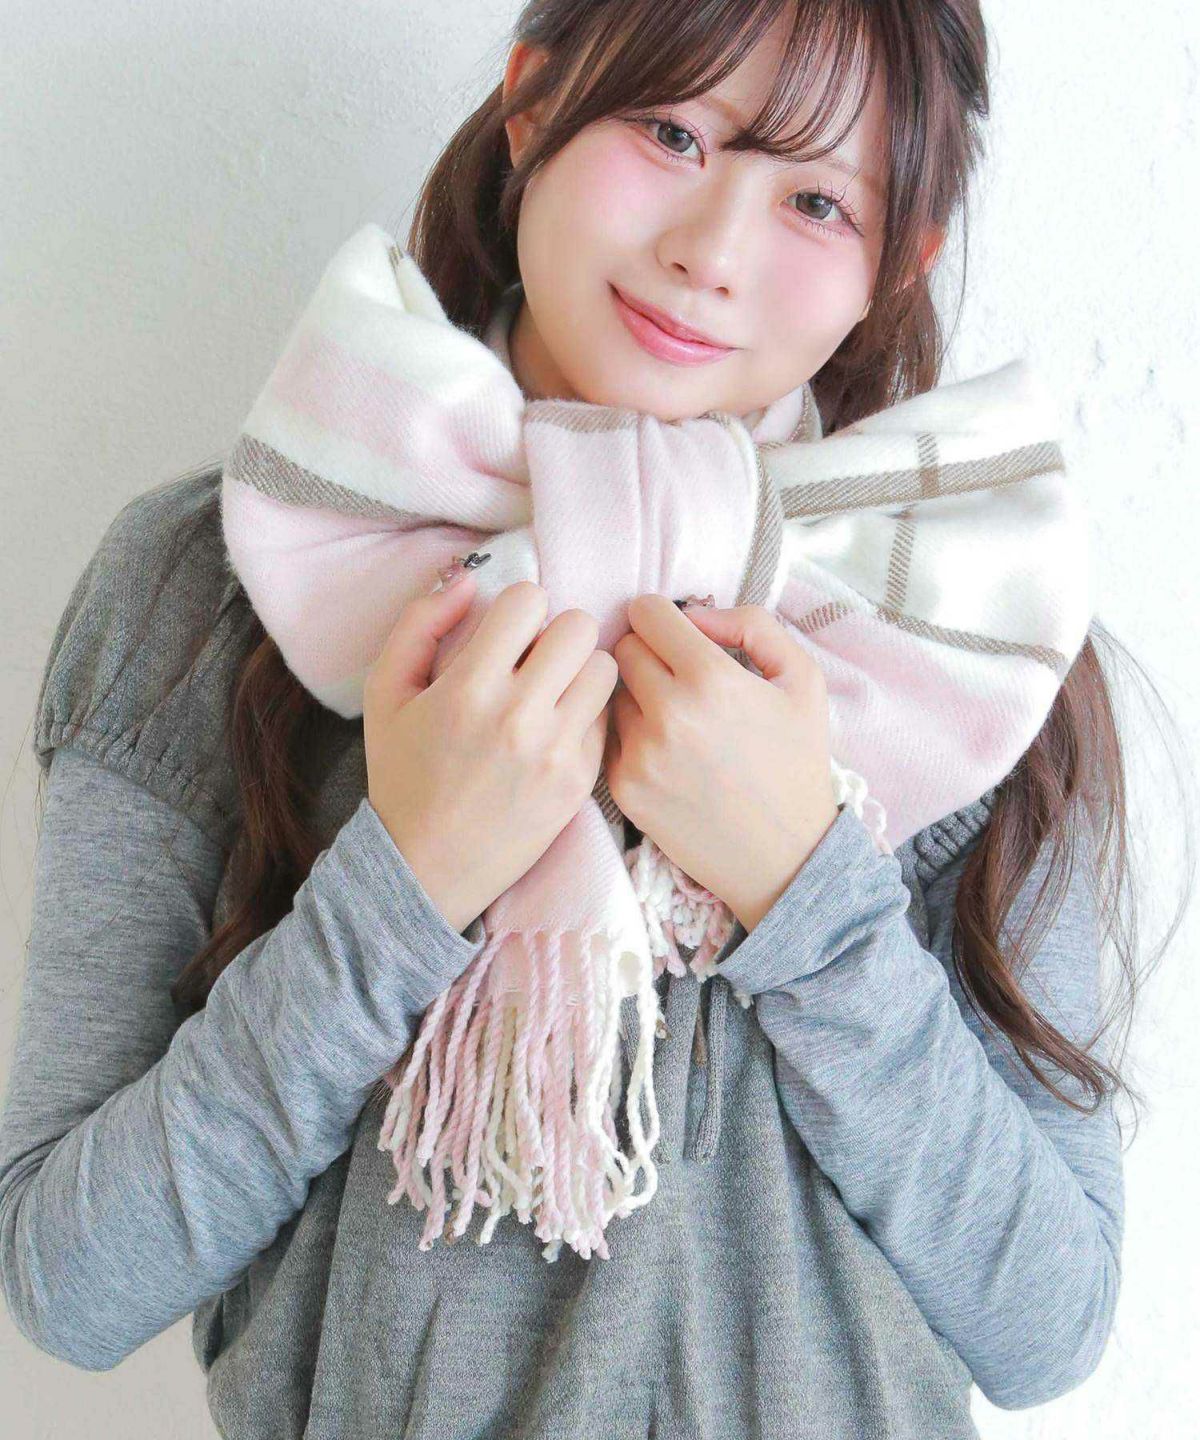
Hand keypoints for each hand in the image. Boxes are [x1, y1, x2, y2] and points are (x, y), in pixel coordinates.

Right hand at [364, 579, 616, 934]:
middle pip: (579, 627)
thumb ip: (419, 625)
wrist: (426, 868)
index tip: (507, 635)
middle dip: (557, 634)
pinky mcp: (580, 781)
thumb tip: (468, 581)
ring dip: (582, 670)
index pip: (529, 600)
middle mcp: (519, 716)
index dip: (518, 609)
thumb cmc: (403, 775)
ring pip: (605, 669)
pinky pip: (607, 719)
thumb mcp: (385, 694)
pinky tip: (558, 730)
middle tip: (538, 659)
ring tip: (555, 690)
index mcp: (469, 688)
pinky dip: (587, 715)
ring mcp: (556, 752)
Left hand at [603, 594, 839, 932]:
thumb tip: (694, 615)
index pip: (645, 612)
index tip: (673, 632)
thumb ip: (752, 624)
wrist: (786, 856)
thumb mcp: (802, 678)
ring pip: (612, 693)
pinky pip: (610, 735)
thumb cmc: (797, 762)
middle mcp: (667, 713)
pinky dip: (631, 736)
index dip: (660, 617)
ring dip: (636, 696)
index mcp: (710, 678)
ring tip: (677, 721)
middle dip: (647, 653)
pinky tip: (668, 754)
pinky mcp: (623, 787)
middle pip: (622, 649)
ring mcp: (639, 753)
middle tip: (677, 677)